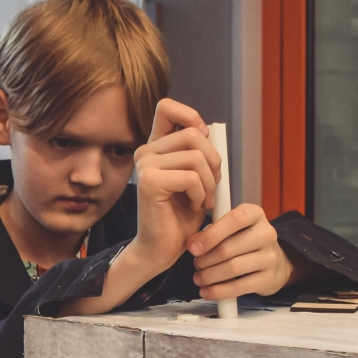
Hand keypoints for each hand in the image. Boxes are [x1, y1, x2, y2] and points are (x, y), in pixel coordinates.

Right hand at [57, 98, 222, 316]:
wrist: (162, 249)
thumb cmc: (179, 216)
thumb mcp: (195, 177)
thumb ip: (198, 152)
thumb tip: (209, 130)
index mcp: (155, 147)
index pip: (167, 107)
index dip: (191, 116)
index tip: (204, 141)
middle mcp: (145, 152)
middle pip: (193, 133)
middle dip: (213, 160)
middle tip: (212, 186)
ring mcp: (144, 165)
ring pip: (196, 156)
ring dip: (209, 182)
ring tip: (203, 200)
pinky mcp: (149, 182)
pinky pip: (190, 177)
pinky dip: (201, 193)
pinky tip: (195, 206)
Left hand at [187, 204, 296, 300]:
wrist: (272, 262)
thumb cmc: (242, 240)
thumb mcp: (230, 228)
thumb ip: (210, 232)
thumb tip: (192, 244)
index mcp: (254, 214)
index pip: (235, 220)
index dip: (211, 235)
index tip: (192, 248)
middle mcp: (266, 233)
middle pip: (228, 248)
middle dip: (205, 259)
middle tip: (196, 264)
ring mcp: (270, 257)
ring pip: (233, 268)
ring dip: (209, 276)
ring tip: (199, 278)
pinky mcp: (269, 278)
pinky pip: (240, 287)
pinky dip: (219, 291)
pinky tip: (206, 292)